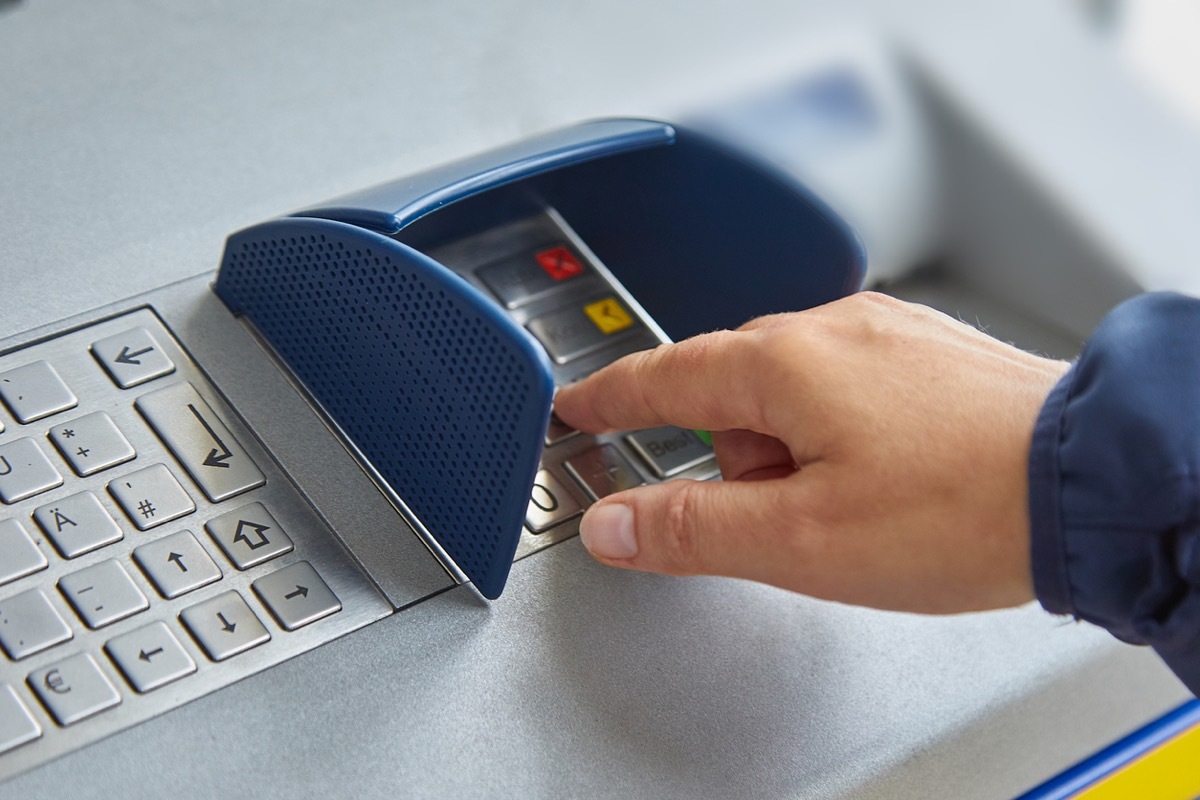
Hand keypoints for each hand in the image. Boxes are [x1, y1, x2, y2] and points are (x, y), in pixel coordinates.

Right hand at [552, 292, 1069, 612]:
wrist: (1093, 482)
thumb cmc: (963, 508)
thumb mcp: (800, 540)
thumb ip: (689, 528)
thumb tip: (612, 523)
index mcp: (781, 364)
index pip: (661, 375)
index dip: (609, 397)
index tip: (576, 404)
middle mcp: (830, 328)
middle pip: (729, 386)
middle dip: (727, 455)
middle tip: (762, 518)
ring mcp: (885, 334)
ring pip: (792, 390)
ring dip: (791, 453)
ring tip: (850, 515)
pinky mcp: (928, 353)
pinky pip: (846, 387)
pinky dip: (838, 434)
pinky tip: (884, 483)